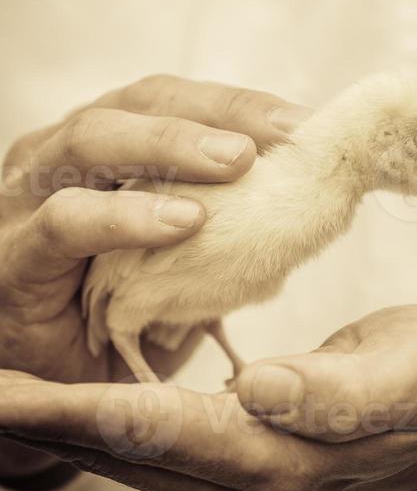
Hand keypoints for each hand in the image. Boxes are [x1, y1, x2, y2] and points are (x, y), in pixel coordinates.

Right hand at [0, 74, 307, 477]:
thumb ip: (228, 218)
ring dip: (169, 146)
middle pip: (137, 104)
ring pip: (91, 141)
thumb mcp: (184, 255)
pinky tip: (182, 224)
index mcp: (108, 144)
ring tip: (236, 163)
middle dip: (214, 114)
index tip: (306, 123)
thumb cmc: (125, 311)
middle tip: (282, 134)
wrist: (57, 390)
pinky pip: (65, 224)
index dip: (239, 105)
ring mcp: (28, 198)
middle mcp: (64, 155)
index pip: (174, 100)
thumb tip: (313, 194)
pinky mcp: (14, 256)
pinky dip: (125, 218)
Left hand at [0, 306, 416, 490]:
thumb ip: (338, 393)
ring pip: (127, 454)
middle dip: (37, 422)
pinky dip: (99, 426)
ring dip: (57, 426)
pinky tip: (69, 404)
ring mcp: (237, 482)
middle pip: (120, 450)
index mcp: (279, 457)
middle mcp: (243, 483)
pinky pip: (151, 448)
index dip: (70, 410)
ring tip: (0, 394)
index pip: (151, 430)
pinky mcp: (238, 463)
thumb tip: (257, 389)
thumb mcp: (408, 377)